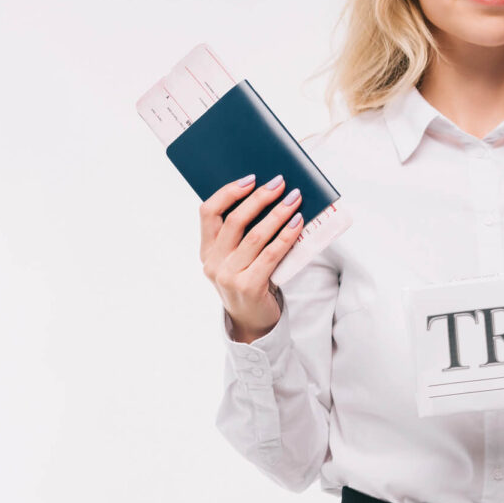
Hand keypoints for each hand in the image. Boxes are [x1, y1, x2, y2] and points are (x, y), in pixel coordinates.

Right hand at [199, 173, 304, 340]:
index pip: (208, 212)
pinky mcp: (249, 287)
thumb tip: (268, 195)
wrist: (253, 323)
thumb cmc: (249, 282)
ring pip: (255, 236)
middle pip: (235, 221)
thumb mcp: (236, 259)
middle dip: (259, 198)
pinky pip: (270, 254)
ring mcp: (229, 276)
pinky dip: (286, 236)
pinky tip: (297, 223)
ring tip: (294, 199)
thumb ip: (241, 234)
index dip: (228, 192)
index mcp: (206, 251)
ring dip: (277, 214)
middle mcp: (213, 263)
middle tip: (280, 183)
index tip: (250, 179)